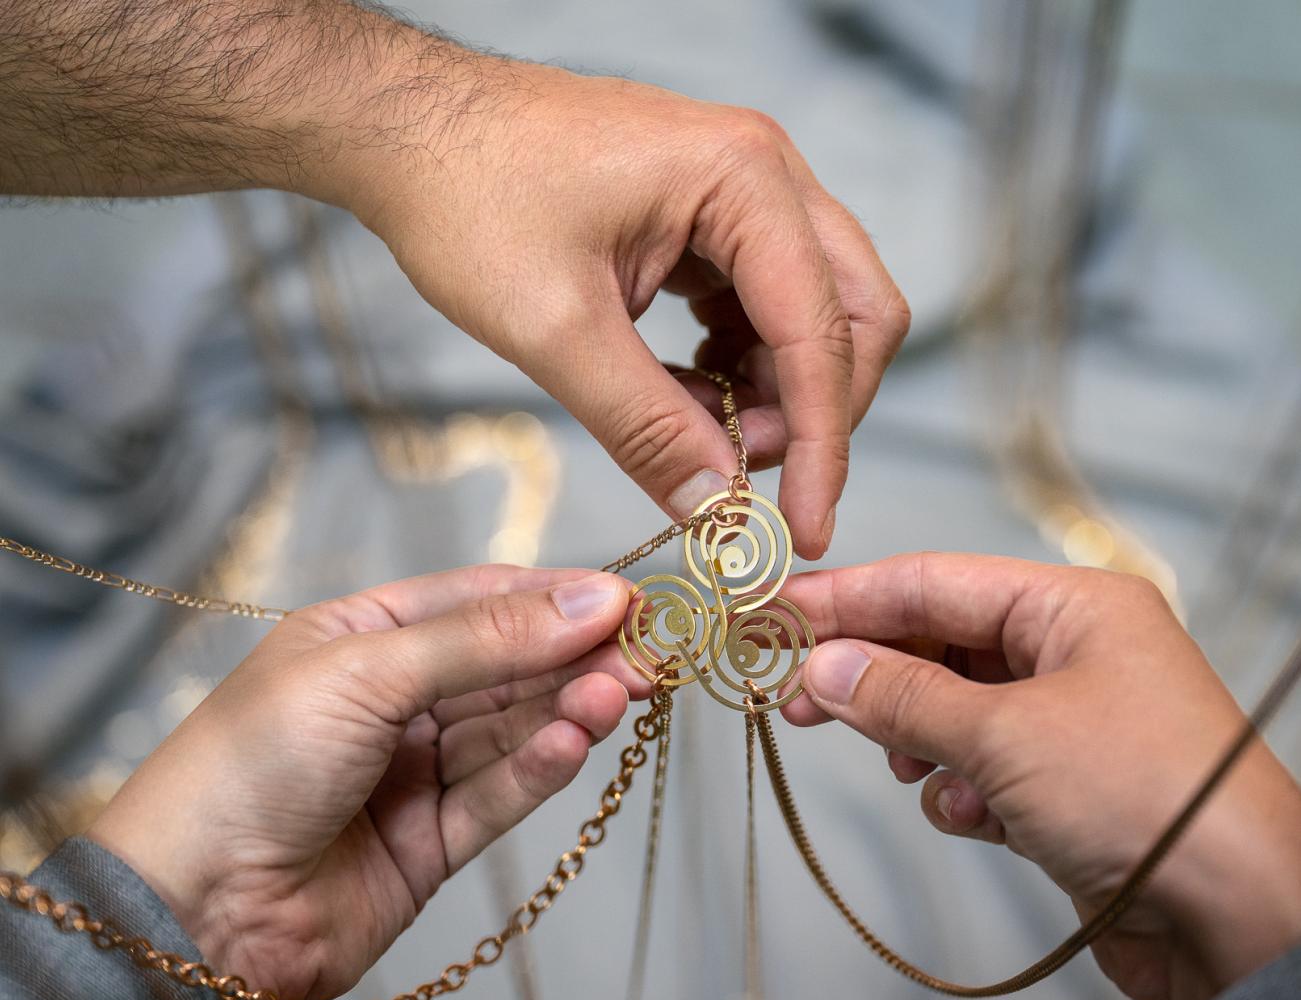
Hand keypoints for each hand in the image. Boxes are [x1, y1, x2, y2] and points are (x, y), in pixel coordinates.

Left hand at [87, 565, 650, 999]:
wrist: (192, 913)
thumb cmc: (247, 767)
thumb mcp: (366, 673)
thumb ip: (485, 640)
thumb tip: (591, 596)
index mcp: (362, 639)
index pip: (478, 601)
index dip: (553, 598)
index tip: (626, 600)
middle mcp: (392, 701)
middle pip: (507, 669)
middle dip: (575, 658)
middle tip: (646, 654)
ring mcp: (412, 773)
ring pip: (512, 731)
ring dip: (567, 711)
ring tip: (619, 695)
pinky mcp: (431, 843)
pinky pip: (499, 794)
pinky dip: (541, 769)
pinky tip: (576, 743)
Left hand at [326, 54, 908, 558]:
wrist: (410, 132)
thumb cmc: (468, 197)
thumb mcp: (556, 329)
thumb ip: (647, 426)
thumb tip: (719, 507)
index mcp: (743, 180)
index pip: (823, 331)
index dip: (823, 443)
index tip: (807, 529)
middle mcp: (765, 173)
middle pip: (854, 314)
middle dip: (818, 409)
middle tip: (750, 477)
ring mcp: (741, 191)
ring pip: (813, 315)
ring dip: (776, 392)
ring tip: (699, 438)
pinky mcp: (711, 216)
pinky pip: (762, 306)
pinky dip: (740, 366)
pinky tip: (683, 397)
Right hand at [780, 554, 1300, 999]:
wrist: (1239, 919)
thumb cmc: (1143, 796)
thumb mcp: (1004, 733)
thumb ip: (903, 695)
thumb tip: (822, 664)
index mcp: (1073, 606)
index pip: (933, 582)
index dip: (846, 599)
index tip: (773, 615)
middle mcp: (1075, 653)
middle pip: (942, 646)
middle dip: (877, 679)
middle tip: (797, 701)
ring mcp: (1073, 723)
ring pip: (956, 714)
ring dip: (926, 745)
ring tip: (916, 771)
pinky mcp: (1068, 791)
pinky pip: (984, 772)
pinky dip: (967, 794)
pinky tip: (981, 818)